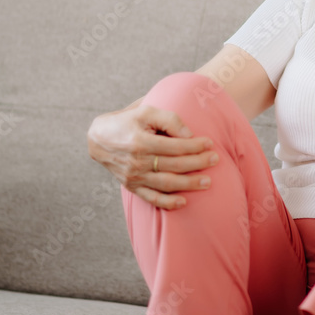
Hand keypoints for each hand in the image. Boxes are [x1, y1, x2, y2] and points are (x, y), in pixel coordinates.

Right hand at [87, 106, 216, 209]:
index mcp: (141, 142)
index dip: (195, 146)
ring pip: (167, 184)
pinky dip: (168, 203)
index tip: (210, 143)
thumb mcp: (146, 111)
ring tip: (207, 182)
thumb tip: (189, 134)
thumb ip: (169, 119)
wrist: (99, 138)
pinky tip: (183, 202)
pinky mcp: (132, 187)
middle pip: (175, 166)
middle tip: (215, 160)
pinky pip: (151, 198)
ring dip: (189, 184)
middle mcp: (137, 162)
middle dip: (198, 163)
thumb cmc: (127, 121)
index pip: (175, 147)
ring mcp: (134, 177)